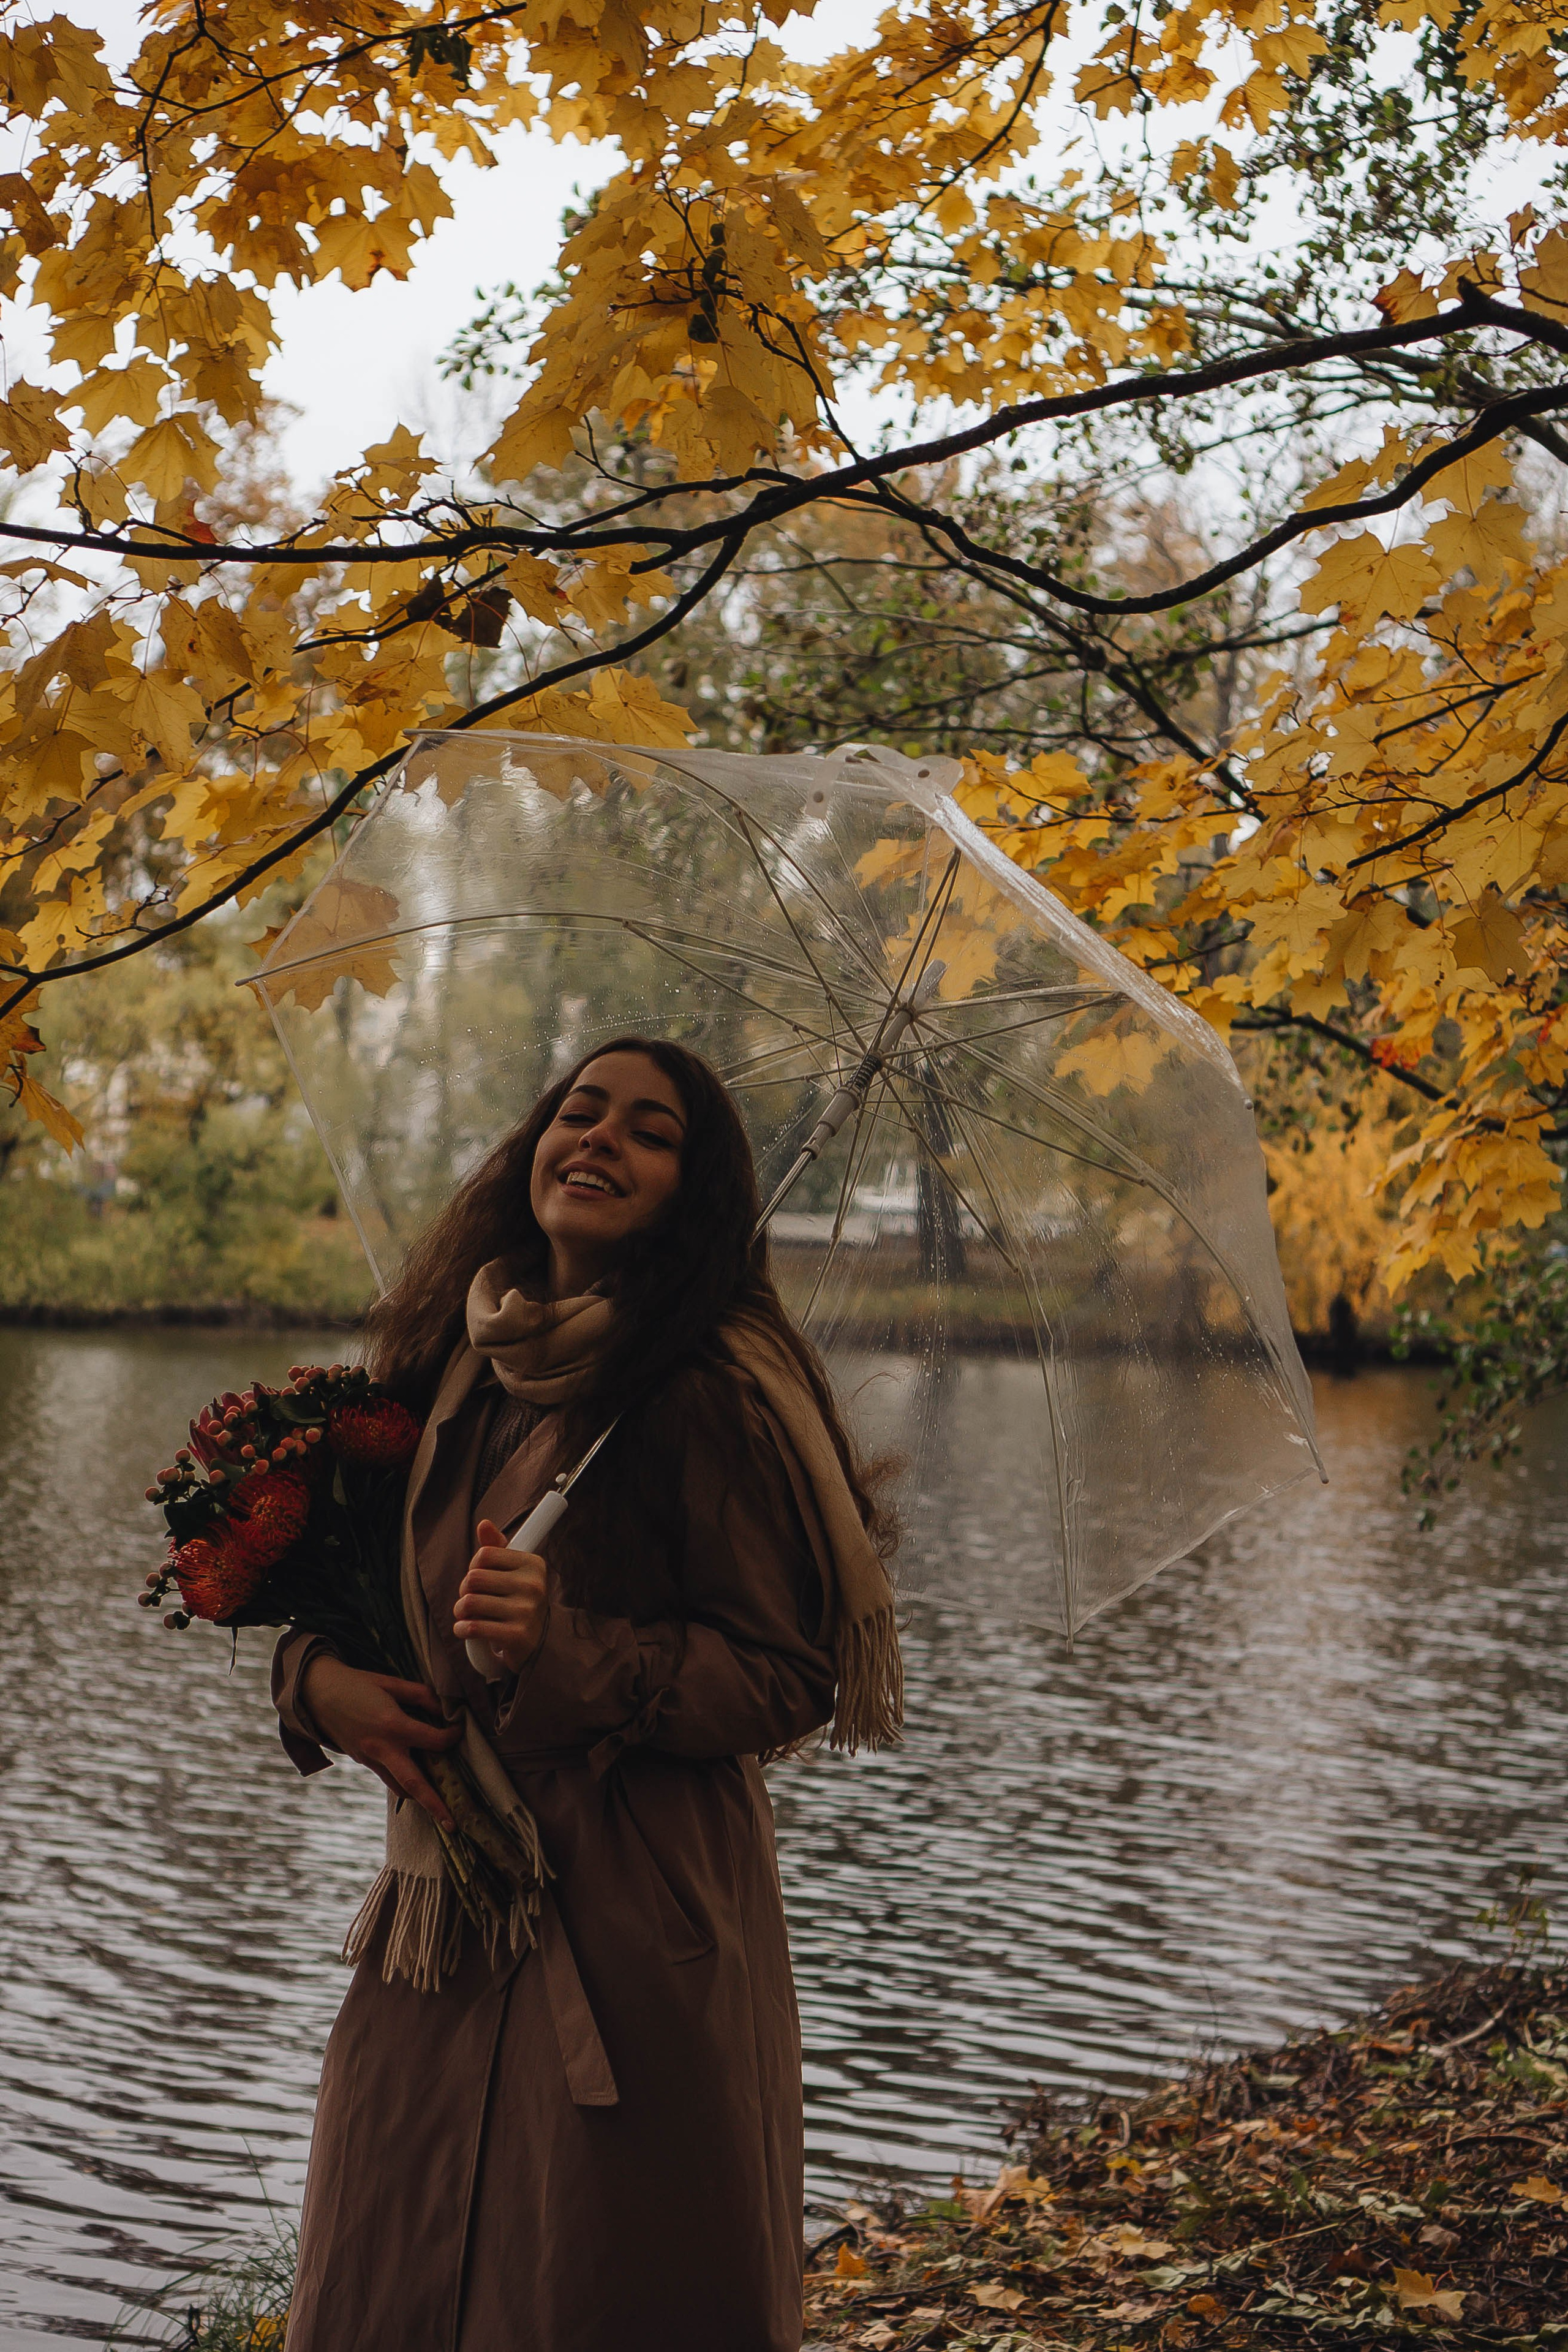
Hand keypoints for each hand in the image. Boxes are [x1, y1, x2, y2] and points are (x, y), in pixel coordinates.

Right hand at [300, 1654, 460, 1829]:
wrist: (317, 1694)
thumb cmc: (357, 1684)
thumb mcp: (391, 1683)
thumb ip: (421, 1695)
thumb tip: (445, 1709)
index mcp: (392, 1726)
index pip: (433, 1741)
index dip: (452, 1736)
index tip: (460, 1730)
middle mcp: (381, 1749)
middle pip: (413, 1784)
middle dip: (435, 1805)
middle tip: (453, 1825)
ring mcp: (370, 1759)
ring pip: (399, 1787)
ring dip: (419, 1797)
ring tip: (439, 1806)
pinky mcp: (362, 1762)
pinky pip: (387, 1778)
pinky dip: (403, 1782)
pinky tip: (416, 1778)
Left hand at [454, 1517, 549, 1673]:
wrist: (537, 1641)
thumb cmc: (518, 1600)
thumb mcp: (512, 1572)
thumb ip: (496, 1548)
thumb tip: (484, 1524)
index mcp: (533, 1564)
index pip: (484, 1555)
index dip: (474, 1567)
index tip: (479, 1578)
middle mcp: (534, 1585)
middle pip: (473, 1578)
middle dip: (464, 1591)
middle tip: (469, 1599)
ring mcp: (526, 1611)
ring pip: (470, 1602)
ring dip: (460, 1611)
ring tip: (466, 1615)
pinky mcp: (516, 1635)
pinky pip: (474, 1627)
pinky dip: (462, 1629)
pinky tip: (464, 1629)